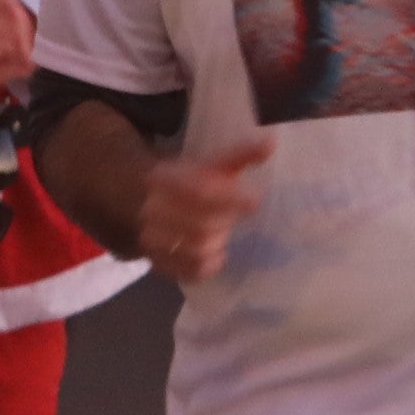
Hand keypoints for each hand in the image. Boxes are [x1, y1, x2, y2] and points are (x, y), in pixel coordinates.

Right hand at [141, 137, 273, 283]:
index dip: (231, 199)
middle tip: (232, 217)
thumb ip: (240, 155)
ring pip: (197, 249)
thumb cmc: (188, 183)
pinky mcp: (156, 261)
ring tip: (221, 234)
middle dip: (225, 222)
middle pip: (202, 225)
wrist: (142, 202)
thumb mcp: (209, 165)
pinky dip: (209, 265)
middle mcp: (152, 209)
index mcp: (166, 178)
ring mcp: (151, 237)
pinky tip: (216, 254)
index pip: (200, 192)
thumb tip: (271, 143)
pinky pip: (190, 271)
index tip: (256, 201)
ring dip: (217, 243)